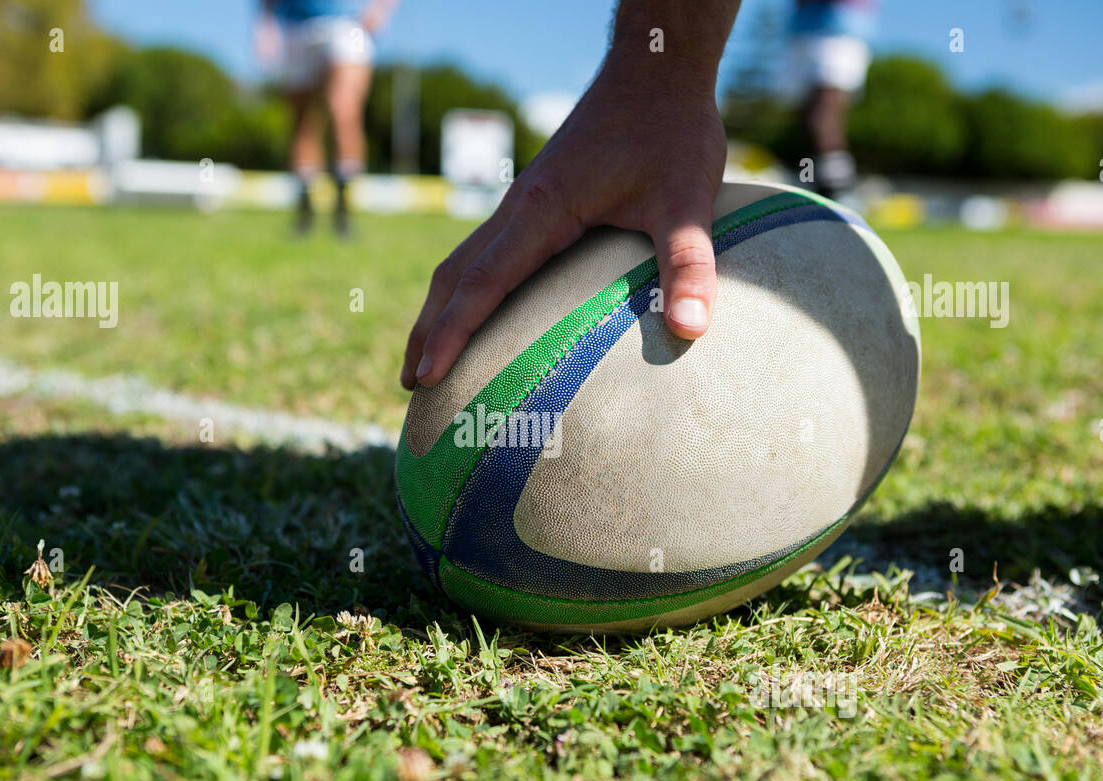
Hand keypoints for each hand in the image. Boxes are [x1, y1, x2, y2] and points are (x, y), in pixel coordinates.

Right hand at [401, 63, 726, 388]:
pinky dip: (465, 290)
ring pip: (461, 262)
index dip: (452, 332)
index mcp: (541, 208)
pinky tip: (478, 315)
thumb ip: (689, 264)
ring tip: (425, 362)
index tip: (425, 376)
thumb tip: (692, 329)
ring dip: (438, 311)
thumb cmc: (671, 130)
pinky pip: (486, 252)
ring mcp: (522, 203)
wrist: (655, 71)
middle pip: (453, 276)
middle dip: (427, 331)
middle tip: (409, 387)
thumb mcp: (688, 199)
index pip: (483, 281)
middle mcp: (519, 206)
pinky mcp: (536, 201)